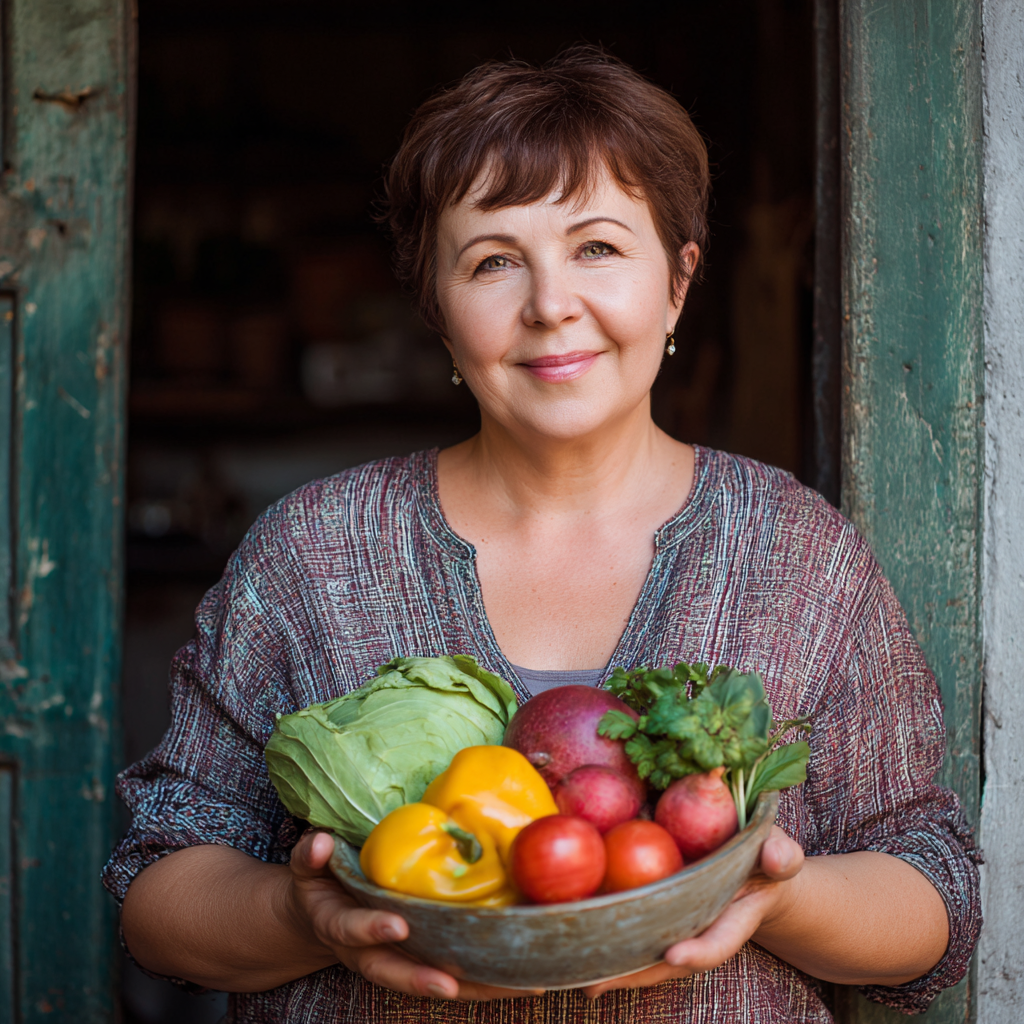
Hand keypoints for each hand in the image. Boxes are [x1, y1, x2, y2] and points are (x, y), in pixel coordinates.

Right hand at [287, 831, 541, 1000]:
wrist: (323, 914)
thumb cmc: (321, 882)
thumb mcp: (307, 867)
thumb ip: (310, 856)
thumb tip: (320, 841)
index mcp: (339, 926)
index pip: (352, 930)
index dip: (371, 930)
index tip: (396, 925)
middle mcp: (368, 952)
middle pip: (394, 973)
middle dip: (422, 980)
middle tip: (449, 985)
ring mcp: (397, 959)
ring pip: (433, 982)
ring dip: (472, 988)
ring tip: (512, 985)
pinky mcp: (423, 959)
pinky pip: (455, 975)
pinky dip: (486, 981)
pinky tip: (522, 978)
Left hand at [582, 826, 804, 998]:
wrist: (758, 871)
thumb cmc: (766, 858)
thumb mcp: (778, 851)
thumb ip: (780, 855)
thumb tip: (778, 855)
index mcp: (733, 918)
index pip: (717, 942)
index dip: (698, 951)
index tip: (674, 954)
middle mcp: (700, 929)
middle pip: (667, 962)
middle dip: (634, 974)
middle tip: (596, 982)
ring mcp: (678, 928)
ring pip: (644, 956)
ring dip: (612, 968)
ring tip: (575, 976)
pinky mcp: (658, 917)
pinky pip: (632, 933)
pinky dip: (606, 940)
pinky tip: (572, 945)